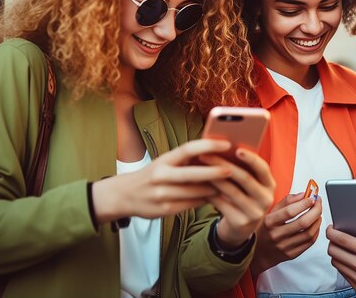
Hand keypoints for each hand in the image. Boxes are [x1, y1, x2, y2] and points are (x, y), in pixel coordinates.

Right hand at [92, 139, 234, 222]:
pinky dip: (205, 201)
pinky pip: (190, 205)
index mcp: (163, 160)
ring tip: (229, 186)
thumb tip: (216, 153)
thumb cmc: (152, 175)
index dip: (208, 145)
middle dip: (213, 172)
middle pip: (191, 174)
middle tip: (231, 170)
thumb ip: (186, 160)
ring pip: (193, 192)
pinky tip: (217, 197)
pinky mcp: (164, 210)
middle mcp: (160, 176)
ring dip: (213, 189)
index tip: (226, 144)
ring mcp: (161, 195)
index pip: (188, 149)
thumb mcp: (165, 162)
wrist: (124, 195)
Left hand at [199, 147, 275, 247]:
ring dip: (213, 178)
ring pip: (231, 191)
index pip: (263, 168)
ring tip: (199, 168)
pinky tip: (199, 185)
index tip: (237, 149)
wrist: (243, 227)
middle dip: (223, 164)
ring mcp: (254, 212)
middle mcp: (266, 199)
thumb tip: (223, 148)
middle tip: (205, 154)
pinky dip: (209, 193)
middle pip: (244, 178)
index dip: (251, 158)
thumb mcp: (251, 185)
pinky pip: (222, 204)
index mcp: (270, 185)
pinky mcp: (240, 222)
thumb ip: (244, 170)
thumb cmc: (244, 196)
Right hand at [250, 192, 321, 275]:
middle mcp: (276, 235)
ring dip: (317, 221)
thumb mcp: (270, 212)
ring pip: (309, 233)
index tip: (311, 197)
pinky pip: (309, 242)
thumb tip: (303, 195)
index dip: (304, 203)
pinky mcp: (292, 254)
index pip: (290, 212)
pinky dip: (316, 231)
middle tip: (318, 203)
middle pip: (303, 223)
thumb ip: (286, 201)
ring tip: (318, 213)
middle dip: (315, 210)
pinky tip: (315, 224)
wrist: (258, 252)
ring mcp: (285, 246)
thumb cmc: (265, 229)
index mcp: (269, 222)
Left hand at [326, 203, 355, 295]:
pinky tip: (350, 259)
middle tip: (336, 237)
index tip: (331, 228)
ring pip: (336, 264)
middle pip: (334, 251)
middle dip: (332, 242)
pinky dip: (343, 266)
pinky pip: (344, 275)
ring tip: (343, 248)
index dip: (332, 232)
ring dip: (337, 254)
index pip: (341, 239)